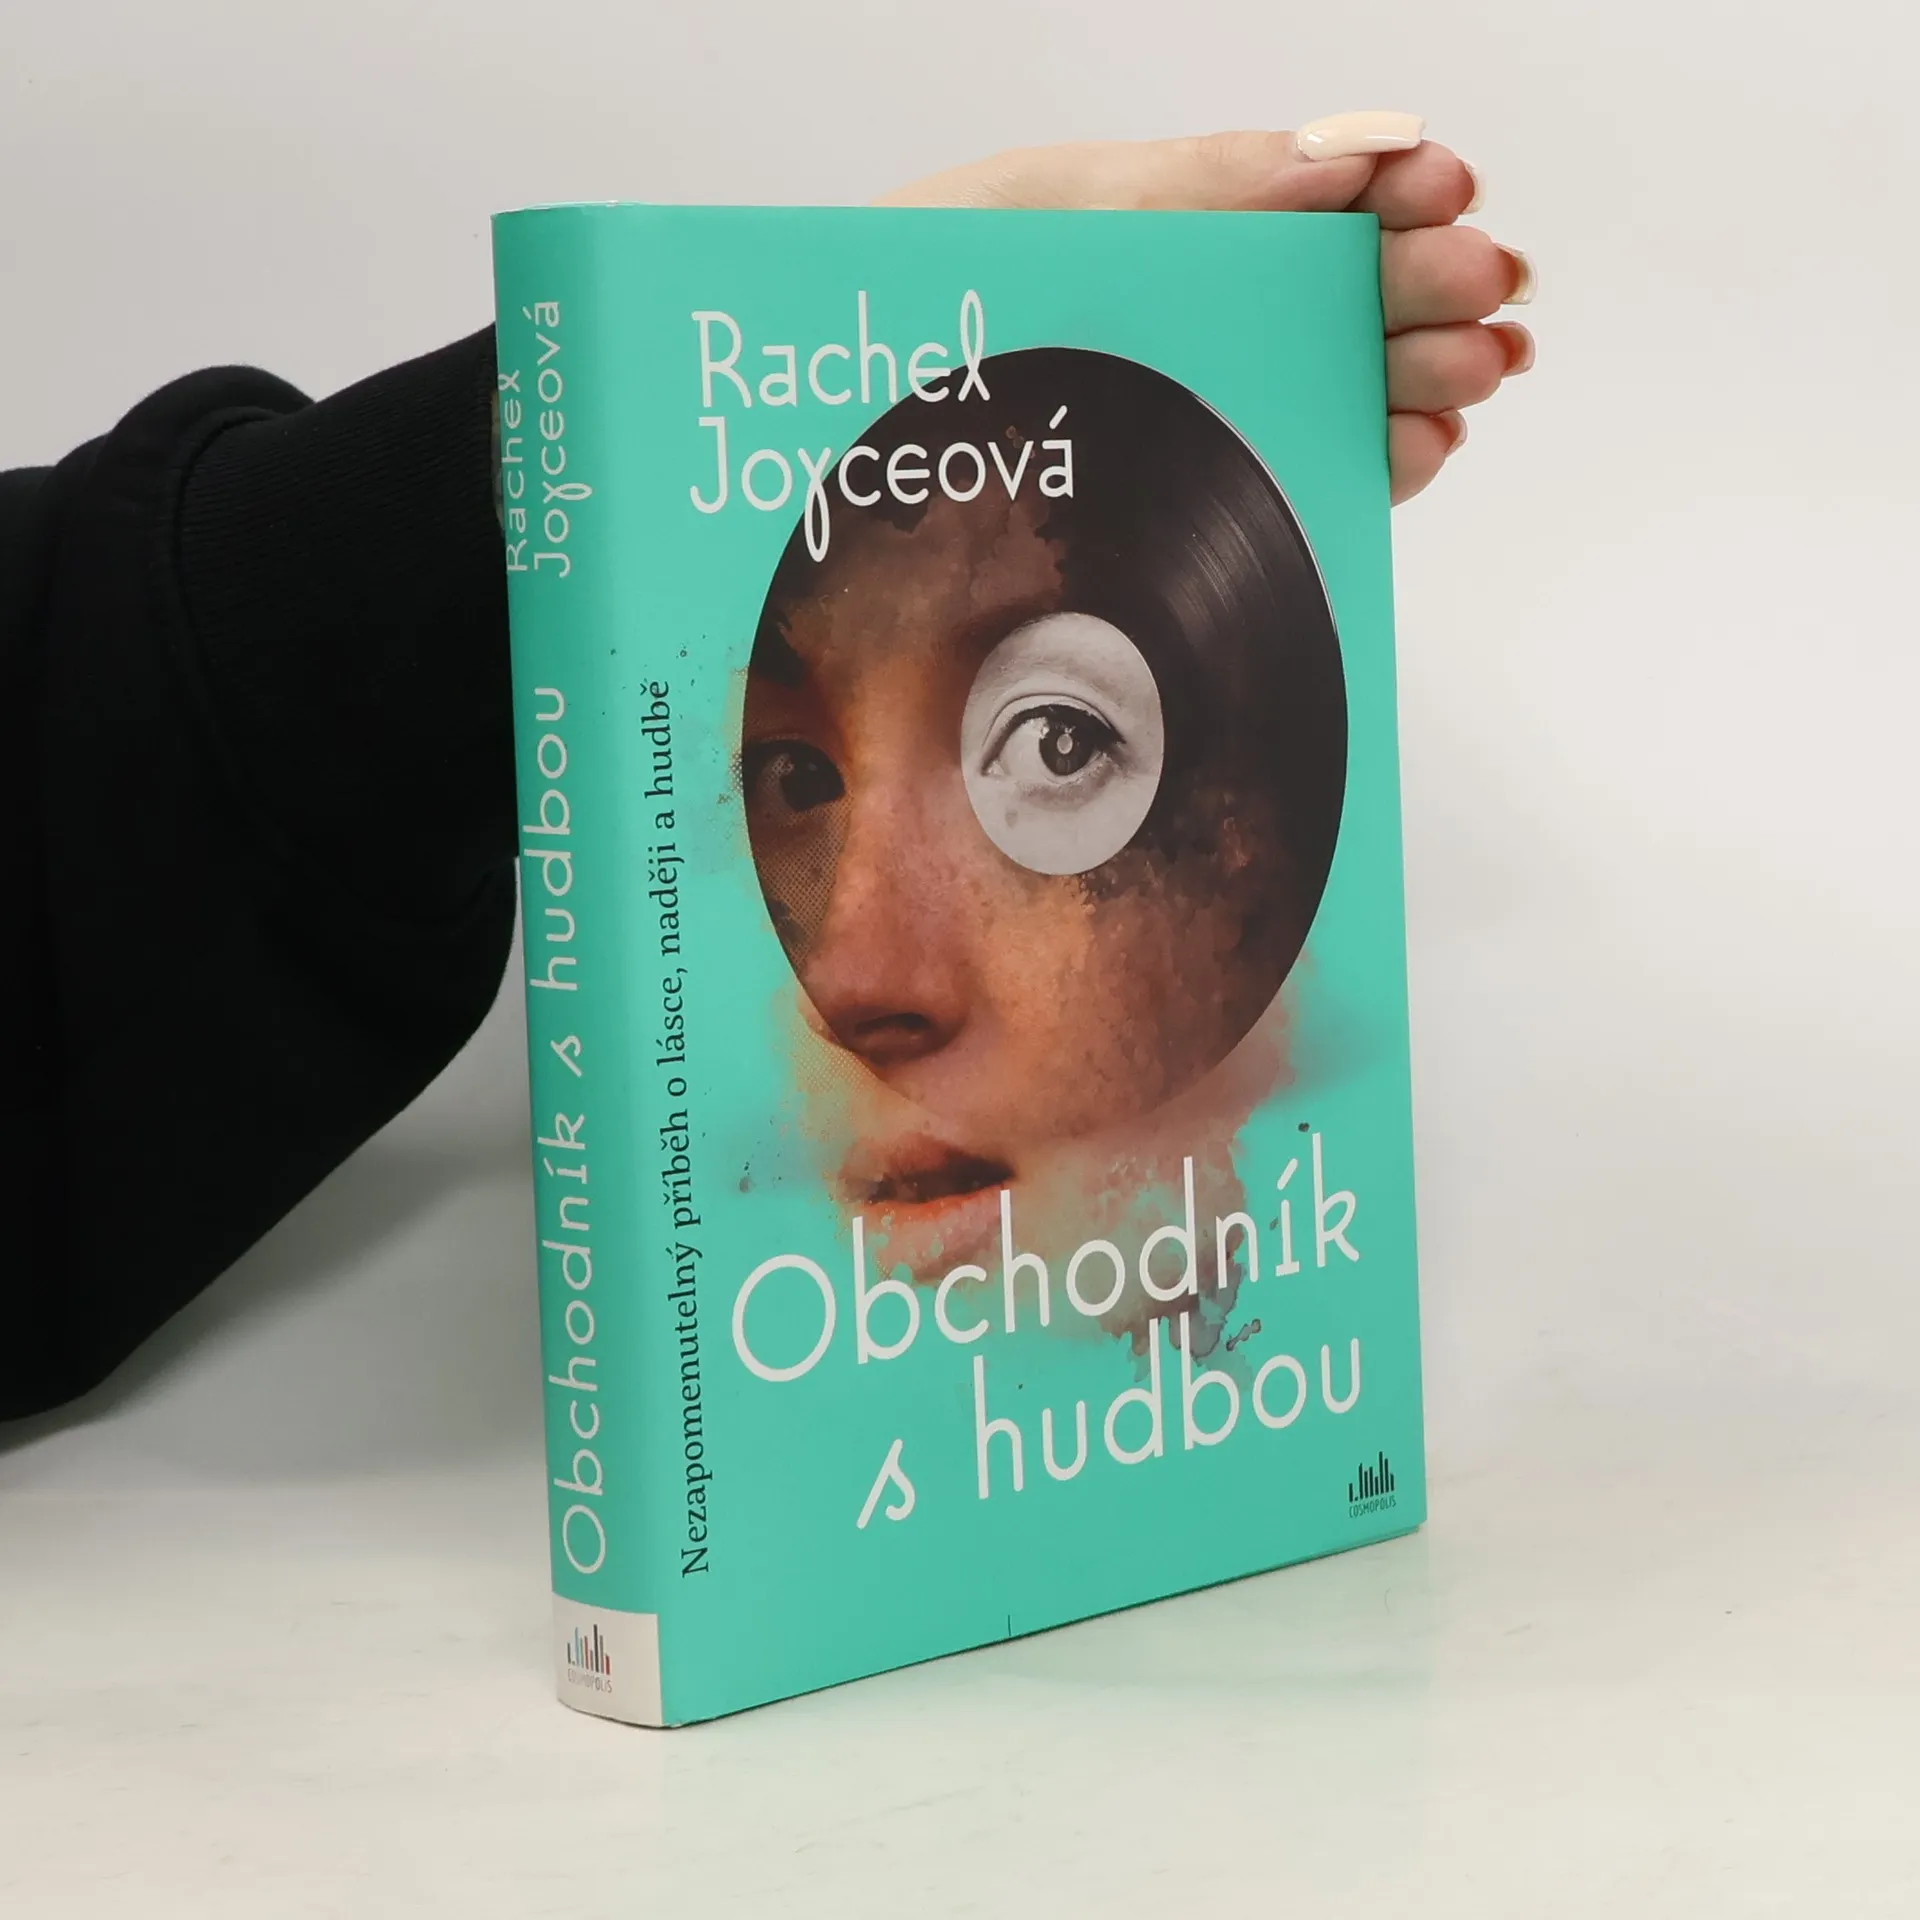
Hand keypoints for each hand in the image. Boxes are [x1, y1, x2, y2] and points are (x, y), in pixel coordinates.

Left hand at [880, 112, 1531, 503]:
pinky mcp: (1180, 499)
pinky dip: (1366, 461)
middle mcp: (1189, 319)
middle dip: (1426, 290)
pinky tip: (1414, 445)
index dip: (1392, 191)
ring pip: (1333, 389)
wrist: (816, 420)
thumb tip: (1341, 160)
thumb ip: (1189, 188)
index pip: (1308, 201)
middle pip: (1338, 300)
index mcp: (1164, 225)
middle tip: (1486, 293)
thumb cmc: (906, 300)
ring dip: (1418, 377)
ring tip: (1474, 370)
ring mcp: (1189, 409)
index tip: (1446, 188)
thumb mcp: (1041, 211)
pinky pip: (1293, 474)